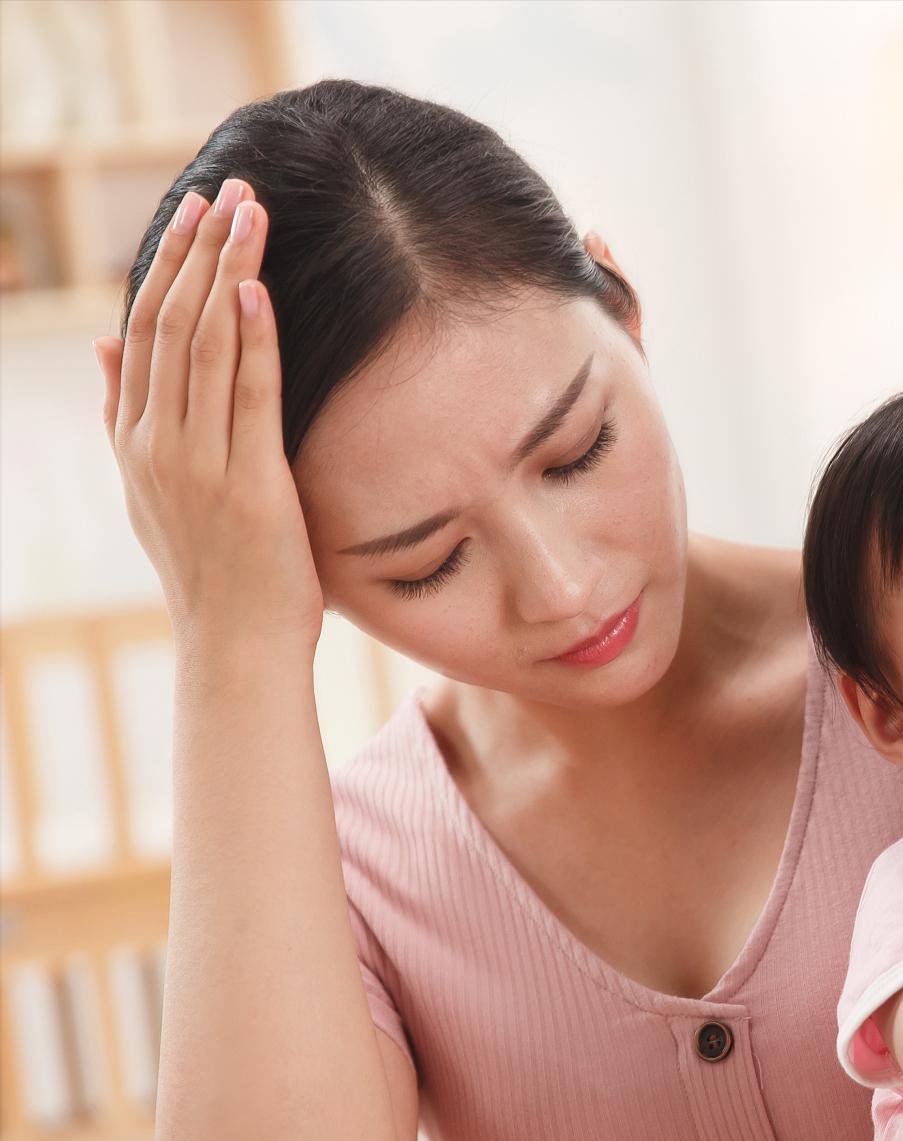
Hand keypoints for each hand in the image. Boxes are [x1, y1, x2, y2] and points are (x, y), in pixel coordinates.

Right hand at [93, 177, 323, 659]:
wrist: (235, 649)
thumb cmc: (215, 572)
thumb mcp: (153, 487)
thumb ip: (126, 415)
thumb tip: (103, 346)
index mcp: (134, 440)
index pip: (144, 330)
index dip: (168, 264)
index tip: (194, 209)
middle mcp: (155, 443)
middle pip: (169, 323)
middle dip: (198, 250)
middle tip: (227, 187)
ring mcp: (196, 463)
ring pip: (204, 346)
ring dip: (228, 272)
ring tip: (249, 213)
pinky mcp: (246, 484)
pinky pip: (246, 396)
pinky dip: (251, 339)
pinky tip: (256, 289)